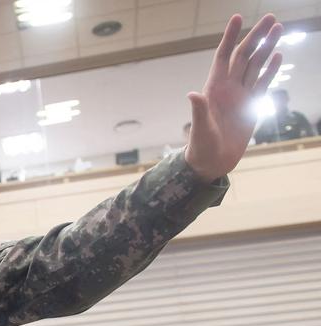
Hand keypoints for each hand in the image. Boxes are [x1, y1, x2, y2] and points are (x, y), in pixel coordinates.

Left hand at [184, 14, 283, 182]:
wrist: (212, 162)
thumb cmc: (201, 147)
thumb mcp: (200, 129)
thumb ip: (199, 111)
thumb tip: (193, 94)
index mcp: (213, 88)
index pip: (223, 56)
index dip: (230, 37)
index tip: (237, 18)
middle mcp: (228, 87)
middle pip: (244, 55)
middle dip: (256, 36)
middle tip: (270, 18)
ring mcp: (241, 95)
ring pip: (256, 65)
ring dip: (267, 47)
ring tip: (278, 29)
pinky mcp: (252, 105)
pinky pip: (263, 83)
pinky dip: (270, 69)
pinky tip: (277, 55)